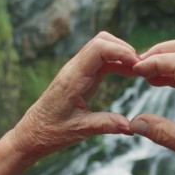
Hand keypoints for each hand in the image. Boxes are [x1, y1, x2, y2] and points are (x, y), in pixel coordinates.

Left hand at [7, 31, 139, 162]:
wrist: (32, 133)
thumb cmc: (51, 132)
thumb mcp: (80, 130)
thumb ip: (106, 124)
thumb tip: (131, 126)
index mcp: (73, 78)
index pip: (98, 49)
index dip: (121, 51)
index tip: (138, 66)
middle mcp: (74, 69)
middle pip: (102, 40)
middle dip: (124, 49)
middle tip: (142, 68)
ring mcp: (77, 70)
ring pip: (102, 47)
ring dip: (121, 54)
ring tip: (138, 71)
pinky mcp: (81, 75)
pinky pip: (102, 60)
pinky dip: (117, 62)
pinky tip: (128, 74)